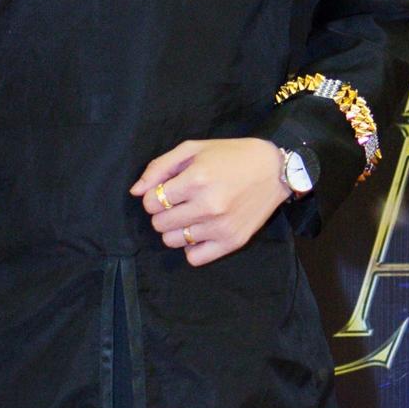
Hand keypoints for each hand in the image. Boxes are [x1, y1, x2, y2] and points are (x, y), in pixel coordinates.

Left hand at [130, 137, 288, 264]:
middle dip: (163, 212)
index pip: (150, 202)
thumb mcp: (193, 149)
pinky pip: (194, 258)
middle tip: (179, 202)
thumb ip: (159, 168)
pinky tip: (201, 230)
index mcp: (196, 179)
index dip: (154, 196)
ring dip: (176, 229)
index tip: (167, 190)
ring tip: (191, 214)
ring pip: (173, 241)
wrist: (273, 170)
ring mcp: (220, 227)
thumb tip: (135, 192)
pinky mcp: (232, 242)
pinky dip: (191, 246)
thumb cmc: (230, 155)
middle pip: (159, 224)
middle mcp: (207, 206)